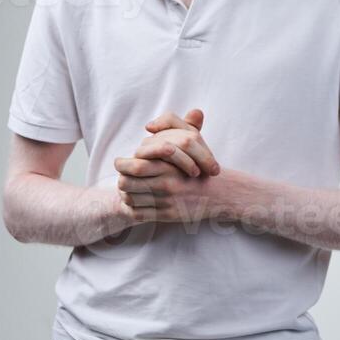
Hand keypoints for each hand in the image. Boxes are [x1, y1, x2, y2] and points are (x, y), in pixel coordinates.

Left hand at [109, 108, 224, 224]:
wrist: (220, 193)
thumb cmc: (201, 165)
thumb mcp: (192, 138)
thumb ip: (171, 124)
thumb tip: (149, 126)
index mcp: (168, 165)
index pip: (134, 166)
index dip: (121, 164)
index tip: (120, 162)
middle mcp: (166, 184)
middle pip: (127, 183)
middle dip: (120, 180)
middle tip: (121, 177)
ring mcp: (166, 201)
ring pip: (131, 199)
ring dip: (125, 194)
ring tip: (128, 190)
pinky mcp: (167, 215)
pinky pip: (139, 214)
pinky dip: (133, 209)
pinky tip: (136, 203)